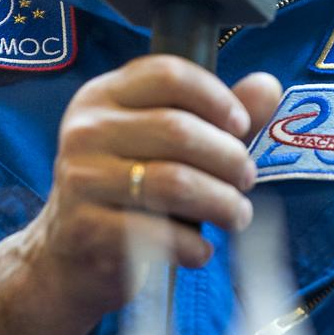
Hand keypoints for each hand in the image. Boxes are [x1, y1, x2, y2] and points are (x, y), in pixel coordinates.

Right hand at [22, 56, 281, 322]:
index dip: (216, 97)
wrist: (66, 259)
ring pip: (173, 182)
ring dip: (221, 202)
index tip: (242, 126)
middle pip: (178, 129)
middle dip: (228, 157)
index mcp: (104, 95)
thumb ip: (217, 114)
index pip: (168, 74)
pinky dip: (192, 245)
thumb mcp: (167, 144)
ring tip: (237, 215)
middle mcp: (86, 130)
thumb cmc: (129, 191)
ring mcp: (80, 179)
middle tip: (247, 178)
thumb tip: (268, 86)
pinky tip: (202, 250)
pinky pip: (157, 233)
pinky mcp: (84, 230)